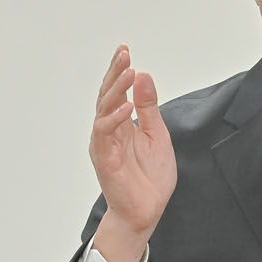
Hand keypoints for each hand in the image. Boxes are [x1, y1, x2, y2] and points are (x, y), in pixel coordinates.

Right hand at [88, 45, 175, 261]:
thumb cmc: (150, 177)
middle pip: (107, 95)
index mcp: (122, 123)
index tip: (125, 51)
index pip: (117, 91)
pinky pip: (105, 133)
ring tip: (128, 72)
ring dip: (115, 89)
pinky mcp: (105, 158)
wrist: (147, 210)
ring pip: (104, 109)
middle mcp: (110, 130)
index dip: (120, 71)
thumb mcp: (157, 135)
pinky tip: (126, 106)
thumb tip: (143, 76)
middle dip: (115, 73)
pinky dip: (114, 118)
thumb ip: (148, 107)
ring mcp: (105, 143)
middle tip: (123, 53)